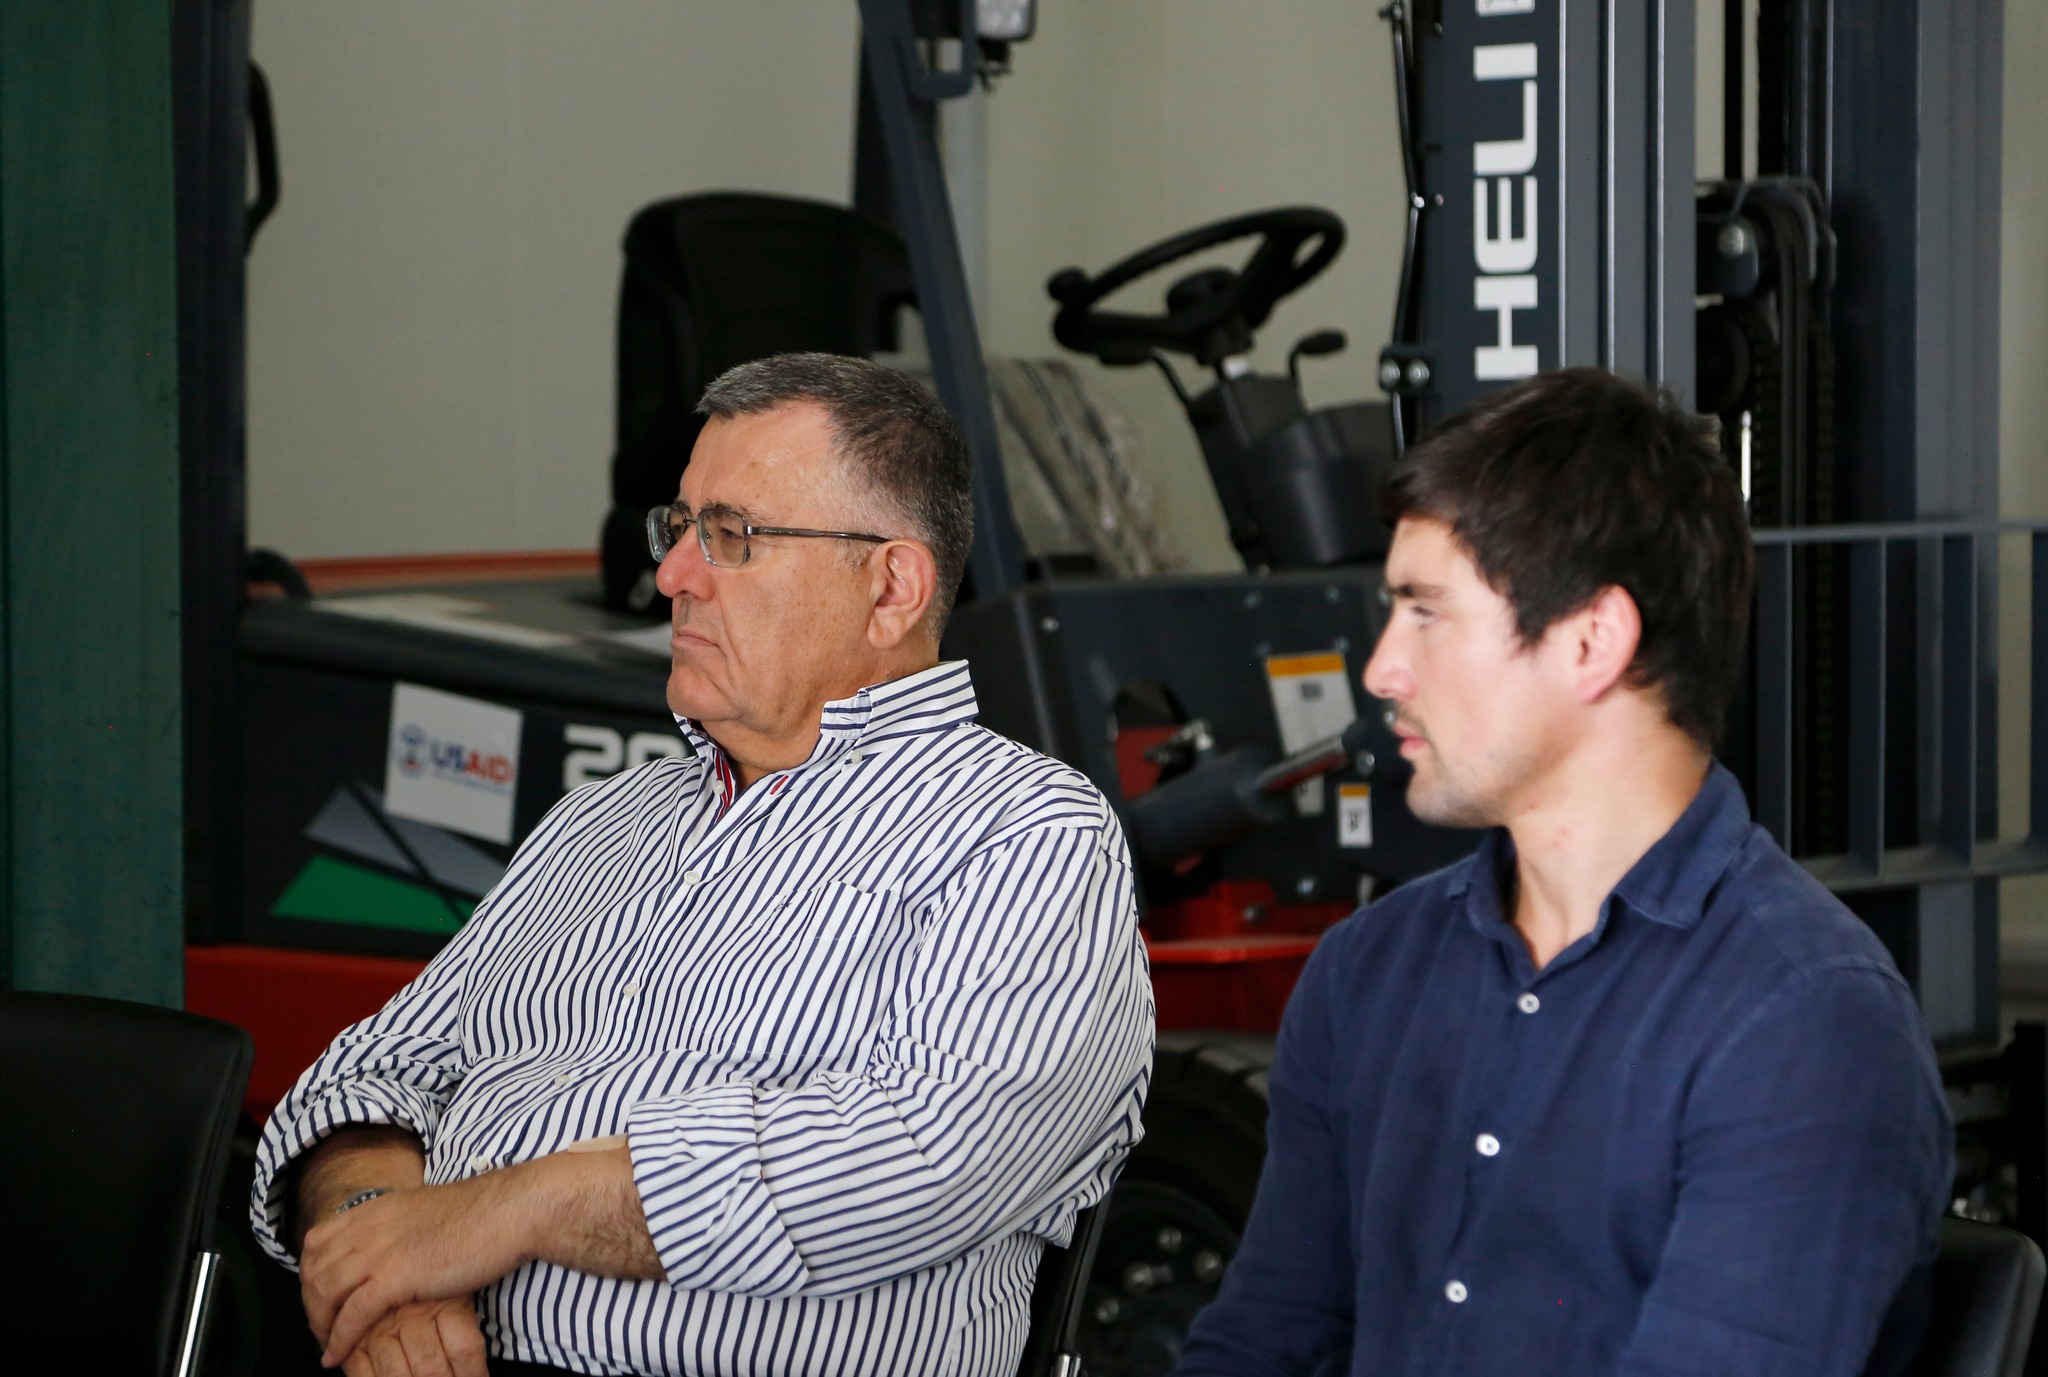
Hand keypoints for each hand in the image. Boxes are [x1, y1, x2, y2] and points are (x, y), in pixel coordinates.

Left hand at [302, 1176, 532, 1367]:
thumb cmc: (481, 1214)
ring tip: (328, 1345)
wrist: (509, 1212)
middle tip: (321, 1328)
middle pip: (314, 1270)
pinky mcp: (396, 1277)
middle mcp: (369, 1227)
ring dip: (320, 1325)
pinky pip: (351, 1315)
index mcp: (376, 1209)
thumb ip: (401, 1226)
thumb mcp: (426, 1211)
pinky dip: (340, 1339)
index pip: (319, 1241)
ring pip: (325, 1293)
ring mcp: (380, 1251)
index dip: (311, 1272)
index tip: (320, 1297)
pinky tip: (338, 1355)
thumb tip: (397, 1243)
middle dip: (311, 1304)